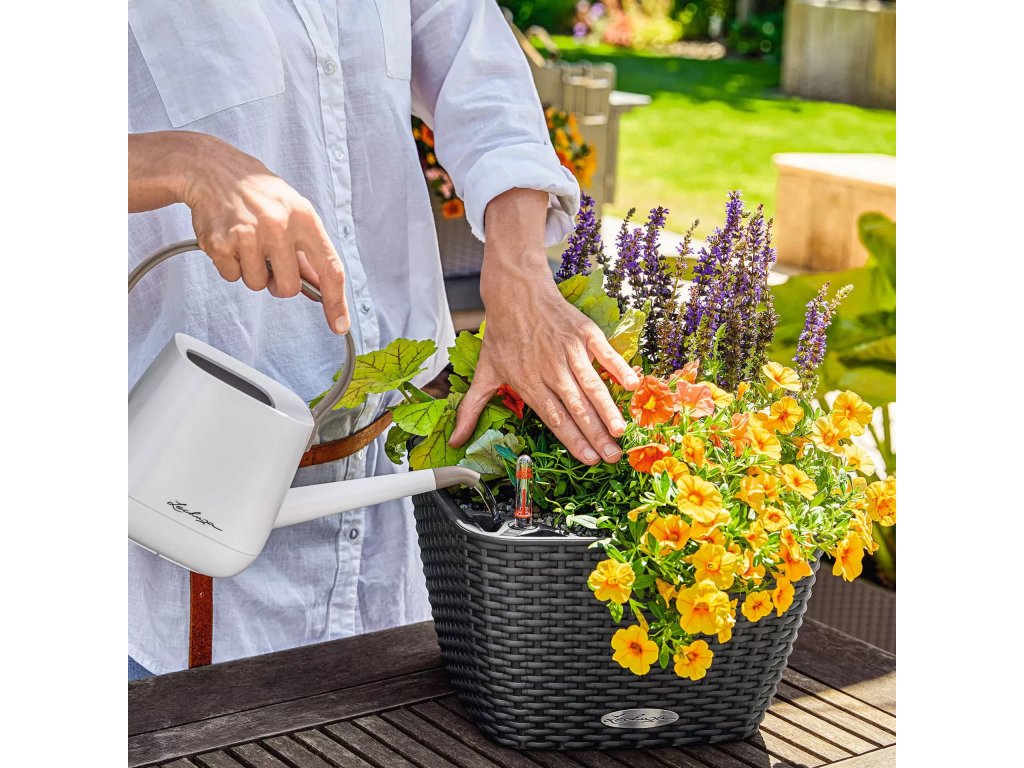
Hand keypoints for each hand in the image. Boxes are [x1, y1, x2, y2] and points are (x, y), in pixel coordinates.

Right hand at [128, 131, 349, 333]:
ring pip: (257, 285)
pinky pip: (231, 276)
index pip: (329, 269)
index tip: (339, 325)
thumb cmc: (257, 192)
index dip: (336, 302)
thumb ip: (308, 250)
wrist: (212, 168)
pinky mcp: (221, 242)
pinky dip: (230, 264)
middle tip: (270, 260)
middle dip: (278, 283)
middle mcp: (279, 226)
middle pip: (288, 288)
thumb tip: (321, 287)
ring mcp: (248, 234)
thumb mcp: (294, 211)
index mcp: (304, 218)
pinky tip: (230, 239)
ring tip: (247, 241)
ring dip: (252, 271)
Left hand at [448, 189, 638, 464]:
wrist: (514, 291)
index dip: (572, 440)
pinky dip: (618, 368)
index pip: (554, 418)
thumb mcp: (484, 372)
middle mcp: (550, 369)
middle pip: (576, 408)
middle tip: (612, 457)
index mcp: (528, 383)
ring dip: (607, 410)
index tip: (588, 460)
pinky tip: (632, 385)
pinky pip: (604, 353)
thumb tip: (454, 441)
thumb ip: (471, 409)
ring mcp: (569, 350)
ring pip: (591, 386)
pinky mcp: (583, 333)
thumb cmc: (501, 334)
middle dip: (595, 435)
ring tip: (620, 431)